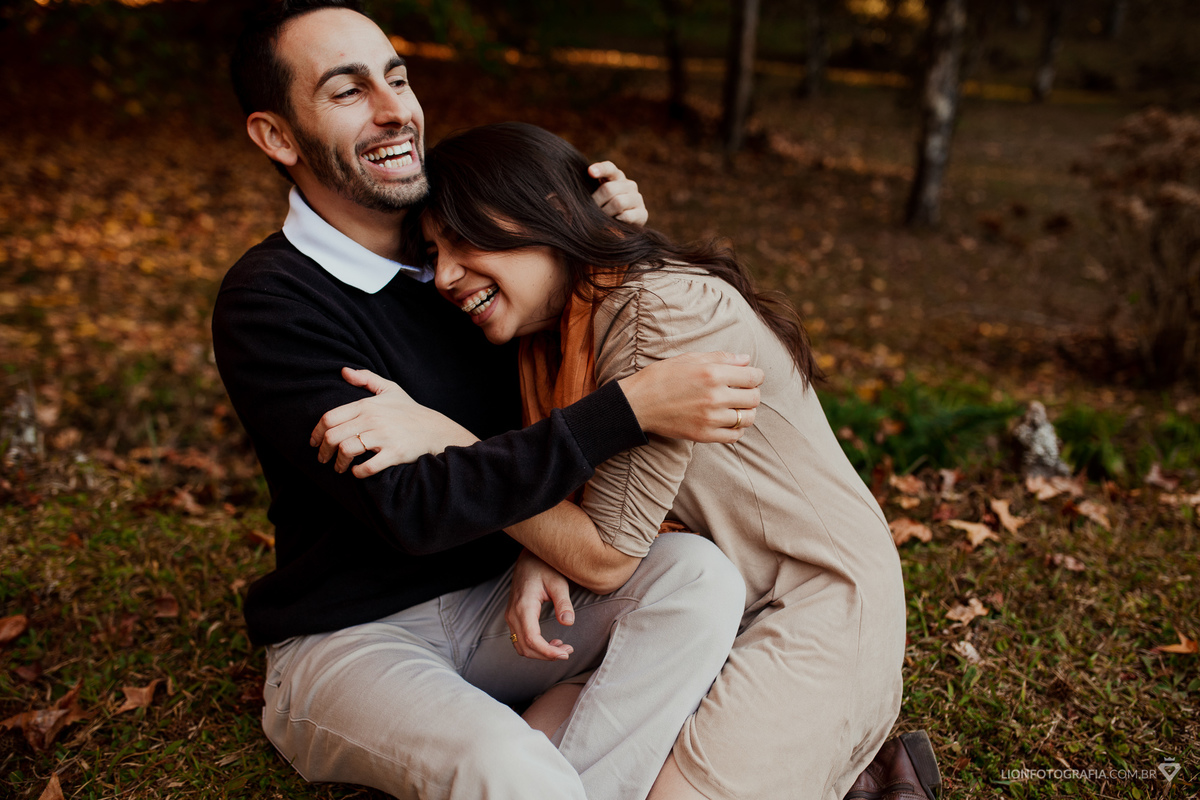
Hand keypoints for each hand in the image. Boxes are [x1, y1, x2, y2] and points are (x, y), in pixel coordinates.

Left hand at [310, 367, 477, 476]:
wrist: (436, 429)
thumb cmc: (410, 411)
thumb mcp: (390, 390)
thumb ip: (366, 378)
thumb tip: (344, 371)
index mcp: (367, 405)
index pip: (330, 418)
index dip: (316, 433)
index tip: (314, 443)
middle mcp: (372, 419)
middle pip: (334, 436)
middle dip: (323, 451)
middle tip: (323, 459)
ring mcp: (383, 437)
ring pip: (346, 450)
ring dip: (338, 463)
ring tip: (339, 468)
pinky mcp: (394, 453)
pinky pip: (367, 467)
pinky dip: (357, 472)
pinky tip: (356, 472)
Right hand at [505, 549, 575, 660]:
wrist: (529, 558)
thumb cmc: (544, 567)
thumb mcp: (558, 582)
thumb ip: (563, 603)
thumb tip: (568, 622)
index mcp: (523, 606)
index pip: (531, 639)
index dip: (547, 652)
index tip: (565, 653)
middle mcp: (513, 614)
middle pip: (525, 647)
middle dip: (546, 655)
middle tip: (567, 651)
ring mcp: (511, 616)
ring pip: (521, 646)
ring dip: (540, 653)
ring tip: (561, 648)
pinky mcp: (513, 617)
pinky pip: (520, 639)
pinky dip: (534, 647)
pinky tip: (551, 643)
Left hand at [589, 161, 647, 225]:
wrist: (620, 228)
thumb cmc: (603, 209)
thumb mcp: (596, 197)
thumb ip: (588, 191)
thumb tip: (579, 190)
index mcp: (616, 177)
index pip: (609, 168)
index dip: (600, 169)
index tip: (590, 172)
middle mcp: (629, 185)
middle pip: (609, 189)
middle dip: (597, 202)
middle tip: (589, 212)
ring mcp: (637, 198)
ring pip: (618, 203)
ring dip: (606, 213)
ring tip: (600, 219)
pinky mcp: (642, 214)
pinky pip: (626, 216)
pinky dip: (617, 221)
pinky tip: (613, 223)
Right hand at [618, 352, 763, 443]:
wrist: (637, 403)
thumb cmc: (661, 377)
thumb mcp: (689, 359)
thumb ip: (720, 358)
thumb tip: (746, 360)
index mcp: (712, 373)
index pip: (753, 377)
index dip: (756, 376)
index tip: (751, 377)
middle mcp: (714, 396)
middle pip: (754, 398)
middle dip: (752, 393)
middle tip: (742, 392)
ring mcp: (710, 418)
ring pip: (747, 418)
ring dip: (746, 413)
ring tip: (736, 408)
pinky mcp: (703, 435)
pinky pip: (734, 436)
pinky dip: (736, 430)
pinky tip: (728, 422)